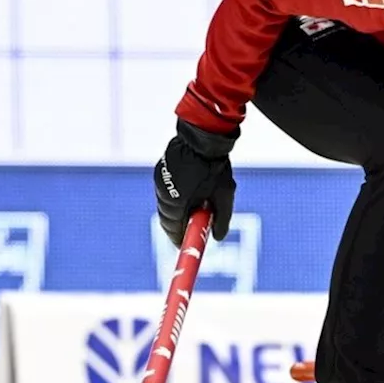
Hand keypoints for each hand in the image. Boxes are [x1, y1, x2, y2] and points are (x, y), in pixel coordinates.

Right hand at [154, 119, 236, 246]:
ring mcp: (160, 181)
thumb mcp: (224, 197)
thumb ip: (221, 220)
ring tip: (193, 209)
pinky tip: (189, 193)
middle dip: (178, 227)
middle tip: (190, 230)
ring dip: (178, 210)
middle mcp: (163, 194)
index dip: (180, 239)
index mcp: (176, 203)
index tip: (187, 245)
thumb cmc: (215, 167)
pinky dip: (176, 197)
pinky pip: (166, 191)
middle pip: (167, 219)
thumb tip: (218, 238)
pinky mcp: (160, 171)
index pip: (173, 229)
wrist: (204, 137)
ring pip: (166, 205)